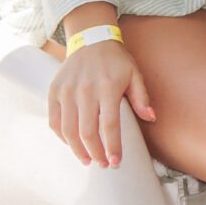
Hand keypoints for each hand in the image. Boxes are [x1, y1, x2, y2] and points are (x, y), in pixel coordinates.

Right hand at [48, 37, 153, 168]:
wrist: (91, 39)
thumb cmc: (116, 60)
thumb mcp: (134, 74)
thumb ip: (141, 97)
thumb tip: (151, 118)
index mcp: (108, 88)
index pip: (109, 125)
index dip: (112, 146)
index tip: (115, 161)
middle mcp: (85, 91)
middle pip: (87, 132)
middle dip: (95, 152)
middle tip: (102, 164)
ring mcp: (67, 91)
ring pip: (68, 130)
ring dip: (77, 149)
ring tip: (87, 159)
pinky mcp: (54, 91)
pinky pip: (54, 120)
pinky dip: (62, 136)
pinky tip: (72, 144)